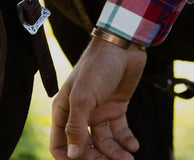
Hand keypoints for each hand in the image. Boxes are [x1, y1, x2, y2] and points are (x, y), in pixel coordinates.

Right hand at [50, 37, 146, 159]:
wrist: (123, 44)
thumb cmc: (98, 65)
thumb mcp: (83, 95)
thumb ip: (76, 126)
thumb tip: (73, 154)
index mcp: (64, 111)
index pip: (60, 145)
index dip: (71, 158)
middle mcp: (81, 114)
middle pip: (84, 148)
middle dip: (96, 158)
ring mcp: (99, 111)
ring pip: (104, 142)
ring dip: (115, 154)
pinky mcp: (117, 107)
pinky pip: (120, 131)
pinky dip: (126, 141)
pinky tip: (133, 147)